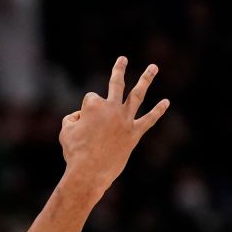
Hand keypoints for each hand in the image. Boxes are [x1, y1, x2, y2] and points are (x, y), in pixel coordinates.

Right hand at [59, 56, 169, 189]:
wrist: (89, 172)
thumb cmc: (75, 151)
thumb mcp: (65, 130)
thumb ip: (72, 118)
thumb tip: (83, 119)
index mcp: (93, 104)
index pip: (90, 99)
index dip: (83, 114)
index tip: (81, 128)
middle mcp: (111, 108)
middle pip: (116, 84)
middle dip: (119, 70)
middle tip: (123, 59)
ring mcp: (125, 120)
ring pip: (137, 95)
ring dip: (145, 80)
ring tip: (153, 68)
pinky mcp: (134, 134)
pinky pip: (149, 120)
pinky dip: (158, 111)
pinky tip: (166, 102)